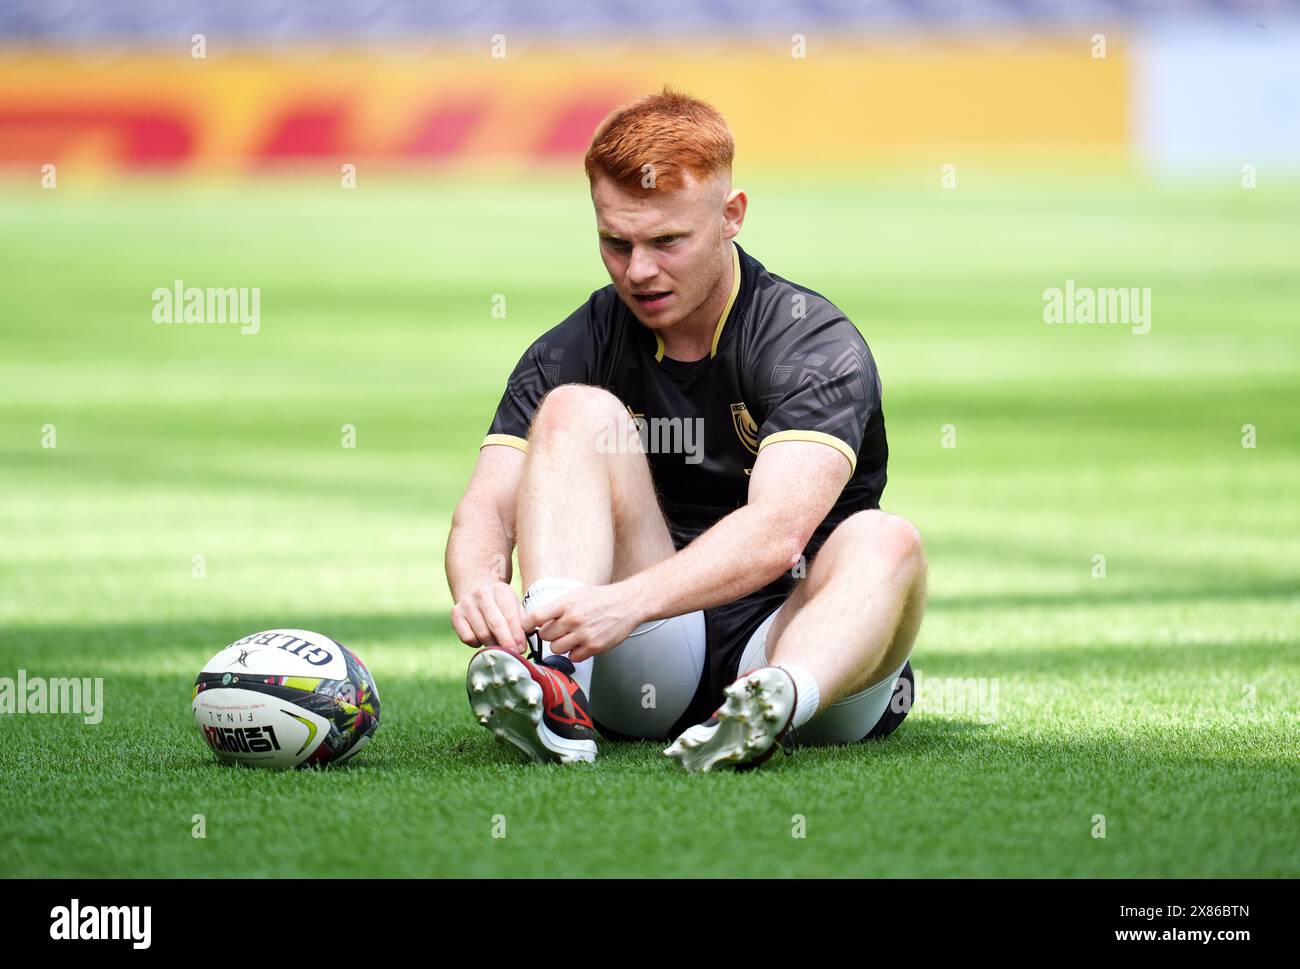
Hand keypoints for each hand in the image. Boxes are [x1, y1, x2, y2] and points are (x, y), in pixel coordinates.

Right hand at [451, 581, 526, 653]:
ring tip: (500, 647)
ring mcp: (467, 603)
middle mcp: (482, 594)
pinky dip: (477, 643)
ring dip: (493, 645)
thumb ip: (521, 622)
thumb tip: (521, 645)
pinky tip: (482, 639)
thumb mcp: (514, 606)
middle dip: (506, 642)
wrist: (476, 592)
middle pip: (495, 624)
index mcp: (500, 590)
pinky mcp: (456, 614)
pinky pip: (468, 638)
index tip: (521, 649)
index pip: (510, 616)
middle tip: (513, 654)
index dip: (517, 635)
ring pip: (482, 634)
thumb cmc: (500, 604)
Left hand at [523, 582, 643, 662]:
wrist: (627, 603)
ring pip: (556, 649)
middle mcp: (574, 619)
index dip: (527, 625)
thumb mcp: (576, 594)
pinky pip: (573, 657)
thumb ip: (557, 607)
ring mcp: (584, 634)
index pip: (536, 617)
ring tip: (571, 636)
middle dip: (549, 634)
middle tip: (559, 630)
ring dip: (561, 645)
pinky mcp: (594, 647)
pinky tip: (582, 643)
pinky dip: (575, 652)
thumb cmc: (600, 598)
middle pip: (545, 636)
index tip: (525, 628)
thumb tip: (536, 620)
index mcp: (566, 603)